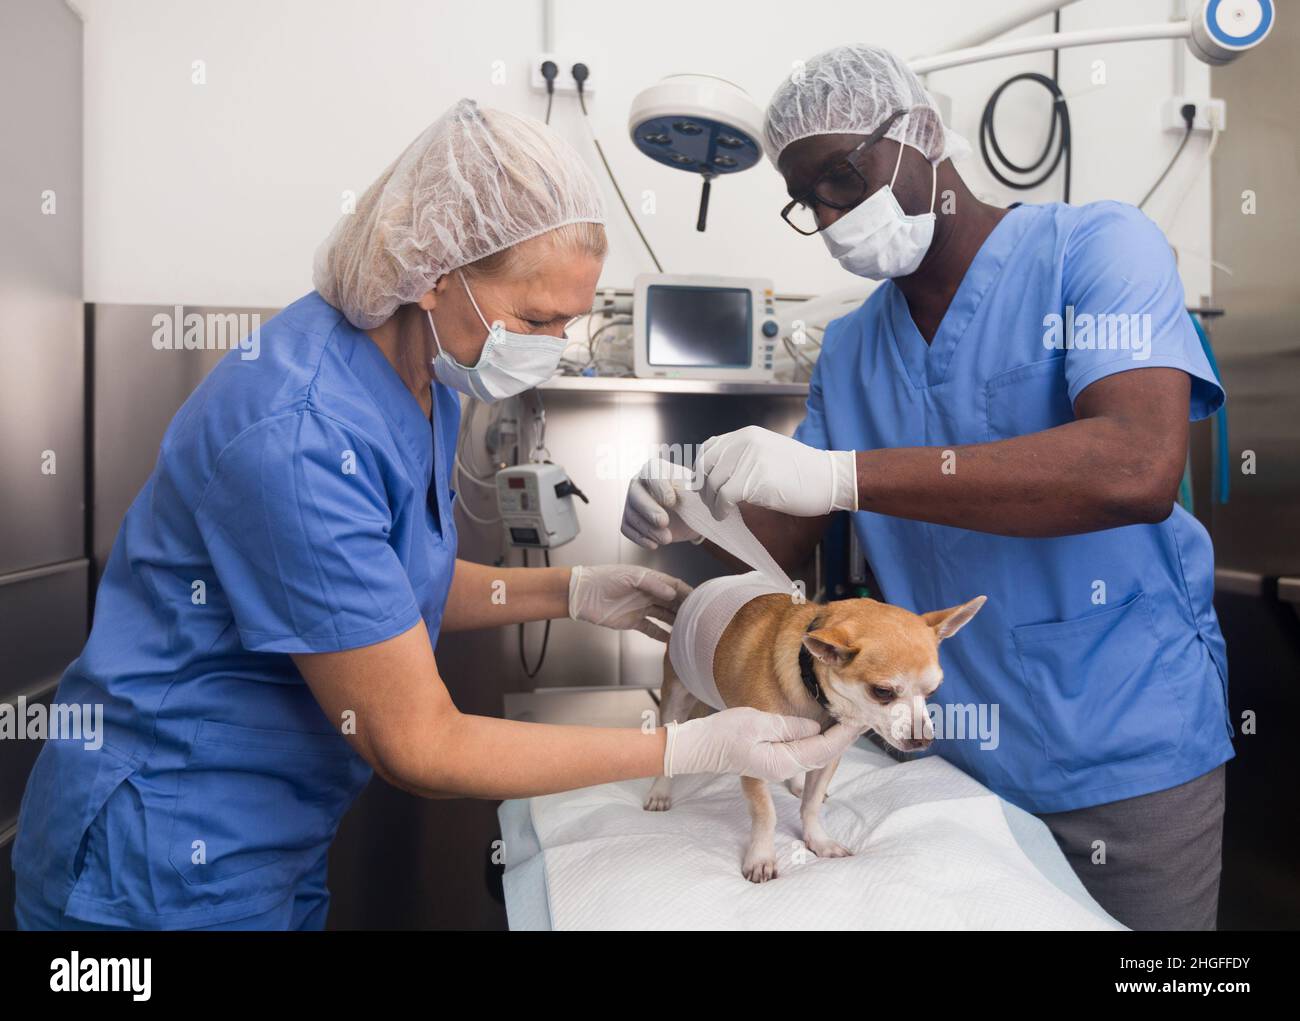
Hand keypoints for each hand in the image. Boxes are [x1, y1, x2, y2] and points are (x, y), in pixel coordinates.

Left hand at [568, 564, 691, 640]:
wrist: (582, 595)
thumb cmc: (603, 579)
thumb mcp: (629, 577)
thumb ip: (652, 584)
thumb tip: (673, 593)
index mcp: (650, 580)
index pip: (675, 585)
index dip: (688, 592)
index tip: (702, 600)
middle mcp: (649, 593)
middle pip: (673, 602)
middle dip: (686, 609)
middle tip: (701, 618)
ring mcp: (642, 608)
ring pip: (665, 616)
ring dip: (677, 622)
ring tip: (691, 630)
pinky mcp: (633, 622)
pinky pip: (652, 629)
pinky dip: (662, 635)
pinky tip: (673, 640)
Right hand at [620, 458, 702, 549]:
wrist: (688, 513)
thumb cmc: (691, 496)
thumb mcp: (695, 489)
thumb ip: (694, 486)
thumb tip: (694, 487)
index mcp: (655, 469)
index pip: (651, 473)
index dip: (659, 488)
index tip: (672, 502)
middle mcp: (638, 482)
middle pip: (635, 494)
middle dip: (649, 510)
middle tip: (664, 523)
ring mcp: (631, 501)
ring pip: (631, 514)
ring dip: (648, 529)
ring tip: (667, 538)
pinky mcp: (629, 519)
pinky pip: (627, 528)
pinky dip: (640, 538)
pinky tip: (654, 544)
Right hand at [663, 707, 862, 780]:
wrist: (698, 747)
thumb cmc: (722, 733)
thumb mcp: (757, 724)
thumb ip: (789, 728)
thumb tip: (815, 728)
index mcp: (783, 762)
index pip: (823, 748)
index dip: (844, 732)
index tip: (859, 716)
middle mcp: (785, 768)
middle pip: (824, 754)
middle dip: (845, 736)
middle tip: (863, 715)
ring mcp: (779, 767)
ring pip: (816, 754)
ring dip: (834, 738)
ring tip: (850, 719)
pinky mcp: (774, 760)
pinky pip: (804, 752)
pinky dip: (819, 740)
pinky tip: (826, 728)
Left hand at [696, 426, 857, 518]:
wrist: (829, 478)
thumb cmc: (803, 472)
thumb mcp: (769, 452)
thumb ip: (744, 456)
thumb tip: (719, 473)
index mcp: (747, 435)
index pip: (709, 448)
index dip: (702, 469)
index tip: (705, 486)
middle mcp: (745, 442)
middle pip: (706, 466)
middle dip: (704, 488)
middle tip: (711, 502)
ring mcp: (749, 459)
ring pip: (712, 482)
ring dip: (712, 501)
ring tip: (720, 511)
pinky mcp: (754, 479)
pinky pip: (724, 496)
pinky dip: (720, 509)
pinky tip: (726, 515)